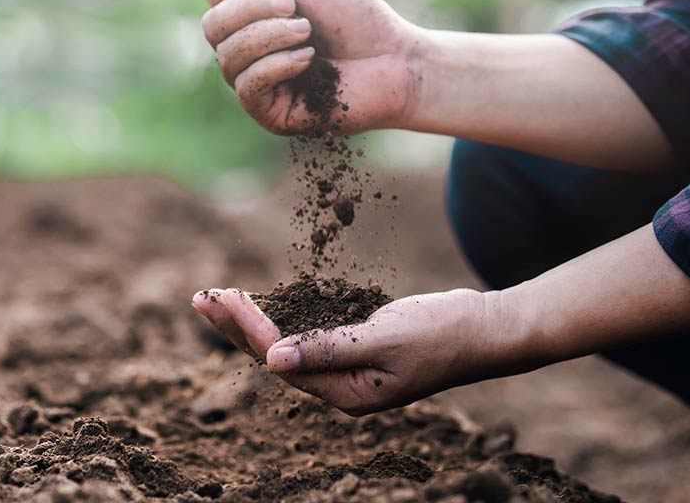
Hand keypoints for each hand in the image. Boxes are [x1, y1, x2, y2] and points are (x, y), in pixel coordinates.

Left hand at [191, 287, 511, 415]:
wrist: (488, 329)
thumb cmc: (443, 333)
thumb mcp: (384, 340)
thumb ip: (329, 348)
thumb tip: (273, 359)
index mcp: (346, 394)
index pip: (280, 361)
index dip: (247, 329)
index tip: (219, 298)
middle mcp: (341, 387)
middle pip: (274, 357)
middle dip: (235, 326)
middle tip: (201, 296)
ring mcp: (349, 369)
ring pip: (287, 346)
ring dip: (253, 321)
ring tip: (217, 299)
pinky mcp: (357, 348)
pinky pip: (308, 335)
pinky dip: (283, 317)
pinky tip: (263, 304)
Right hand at [201, 0, 420, 134]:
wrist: (397, 60)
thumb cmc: (357, 19)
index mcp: (251, 17)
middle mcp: (246, 51)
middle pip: (213, 26)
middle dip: (251, 9)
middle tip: (293, 6)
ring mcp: (256, 85)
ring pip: (228, 56)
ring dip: (269, 35)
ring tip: (306, 32)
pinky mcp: (270, 114)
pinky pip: (248, 87)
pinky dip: (276, 65)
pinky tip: (308, 57)